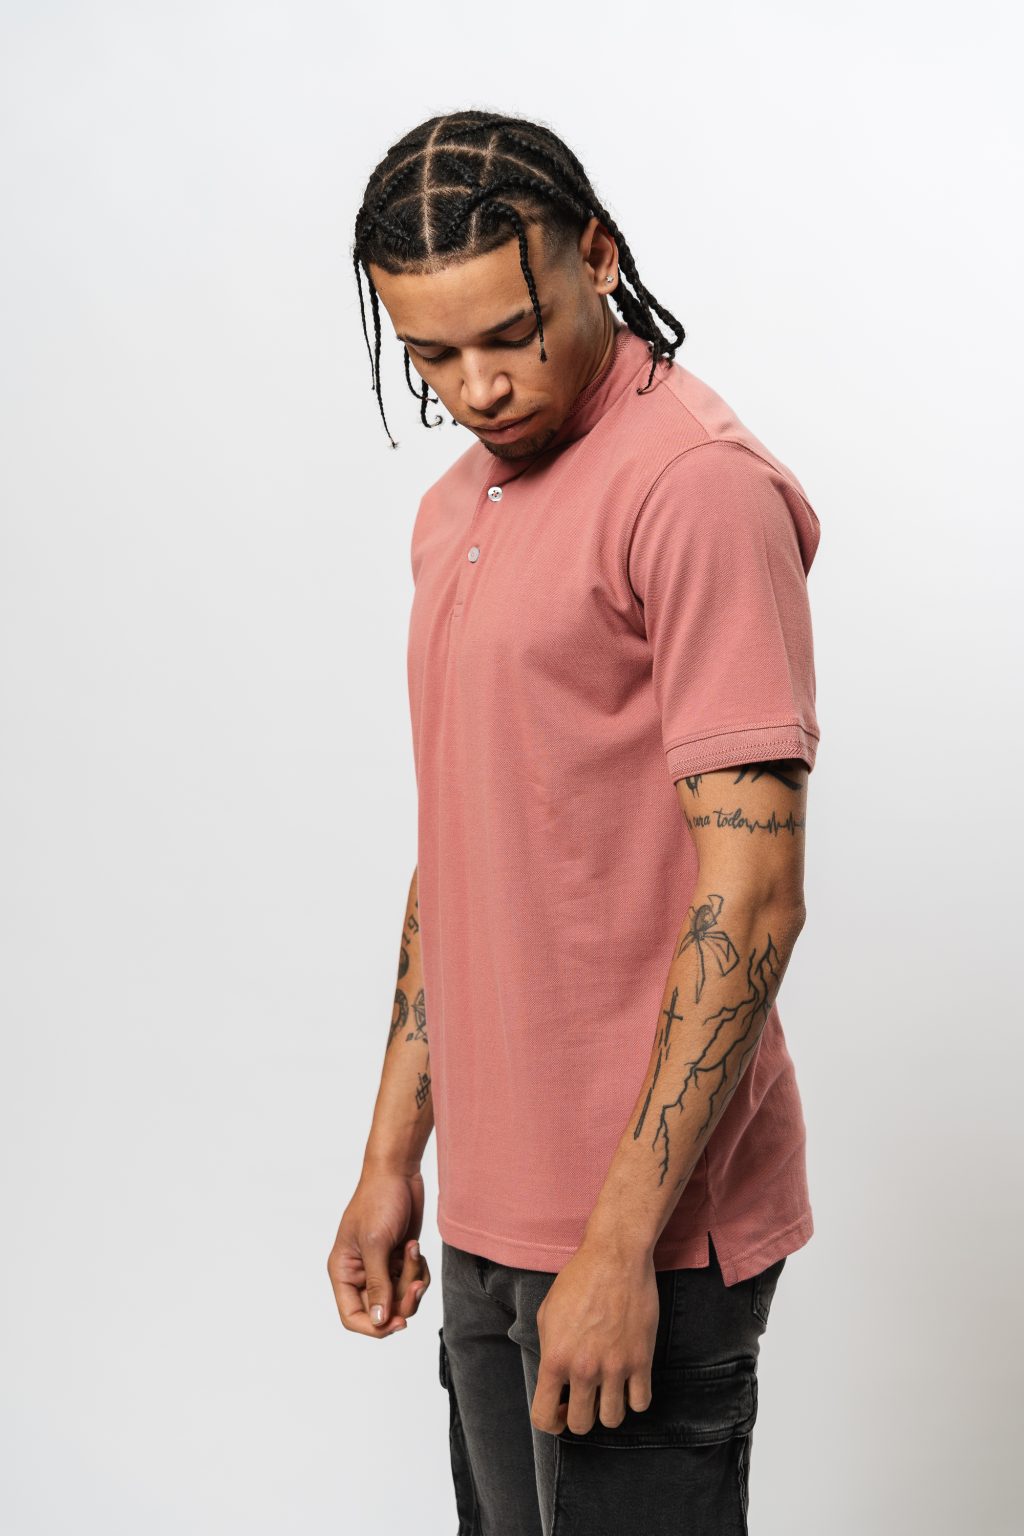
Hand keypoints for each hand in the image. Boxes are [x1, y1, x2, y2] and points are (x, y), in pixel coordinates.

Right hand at [327, 1166, 431, 1336]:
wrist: (399, 1172)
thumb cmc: (379, 1200)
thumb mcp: (376, 1243)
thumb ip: (378, 1285)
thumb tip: (378, 1322)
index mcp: (343, 1271)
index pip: (352, 1317)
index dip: (375, 1327)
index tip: (399, 1322)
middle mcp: (360, 1273)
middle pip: (382, 1311)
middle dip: (403, 1299)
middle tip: (416, 1282)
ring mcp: (381, 1267)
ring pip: (401, 1298)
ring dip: (413, 1279)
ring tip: (413, 1251)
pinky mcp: (399, 1259)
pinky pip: (412, 1282)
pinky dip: (419, 1270)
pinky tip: (415, 1247)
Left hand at [530, 1237, 658, 1434]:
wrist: (615, 1257)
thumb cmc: (578, 1281)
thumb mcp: (547, 1314)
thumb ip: (548, 1352)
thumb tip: (556, 1379)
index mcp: (555, 1358)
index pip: (544, 1416)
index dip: (550, 1422)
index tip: (558, 1412)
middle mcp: (585, 1369)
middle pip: (581, 1425)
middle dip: (579, 1417)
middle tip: (583, 1400)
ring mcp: (615, 1367)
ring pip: (613, 1419)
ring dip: (607, 1410)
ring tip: (606, 1391)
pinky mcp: (642, 1359)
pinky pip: (641, 1402)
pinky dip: (634, 1399)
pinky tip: (628, 1383)